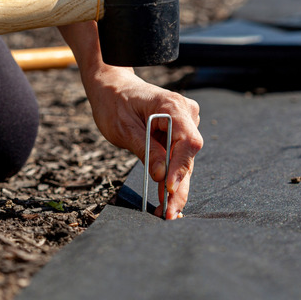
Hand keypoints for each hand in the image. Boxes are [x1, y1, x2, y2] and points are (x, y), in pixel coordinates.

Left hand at [84, 66, 202, 218]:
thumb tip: (162, 176)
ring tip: (166, 212)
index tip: (169, 189)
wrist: (112, 86)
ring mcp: (185, 123)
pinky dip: (171, 178)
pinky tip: (166, 199)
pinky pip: (178, 158)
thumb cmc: (115, 102)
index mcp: (173, 106)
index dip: (180, 167)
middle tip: (169, 213)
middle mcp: (186, 114)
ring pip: (184, 161)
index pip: (187, 141)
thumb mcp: (124, 128)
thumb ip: (146, 150)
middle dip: (179, 187)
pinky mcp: (179, 133)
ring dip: (175, 187)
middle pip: (188, 156)